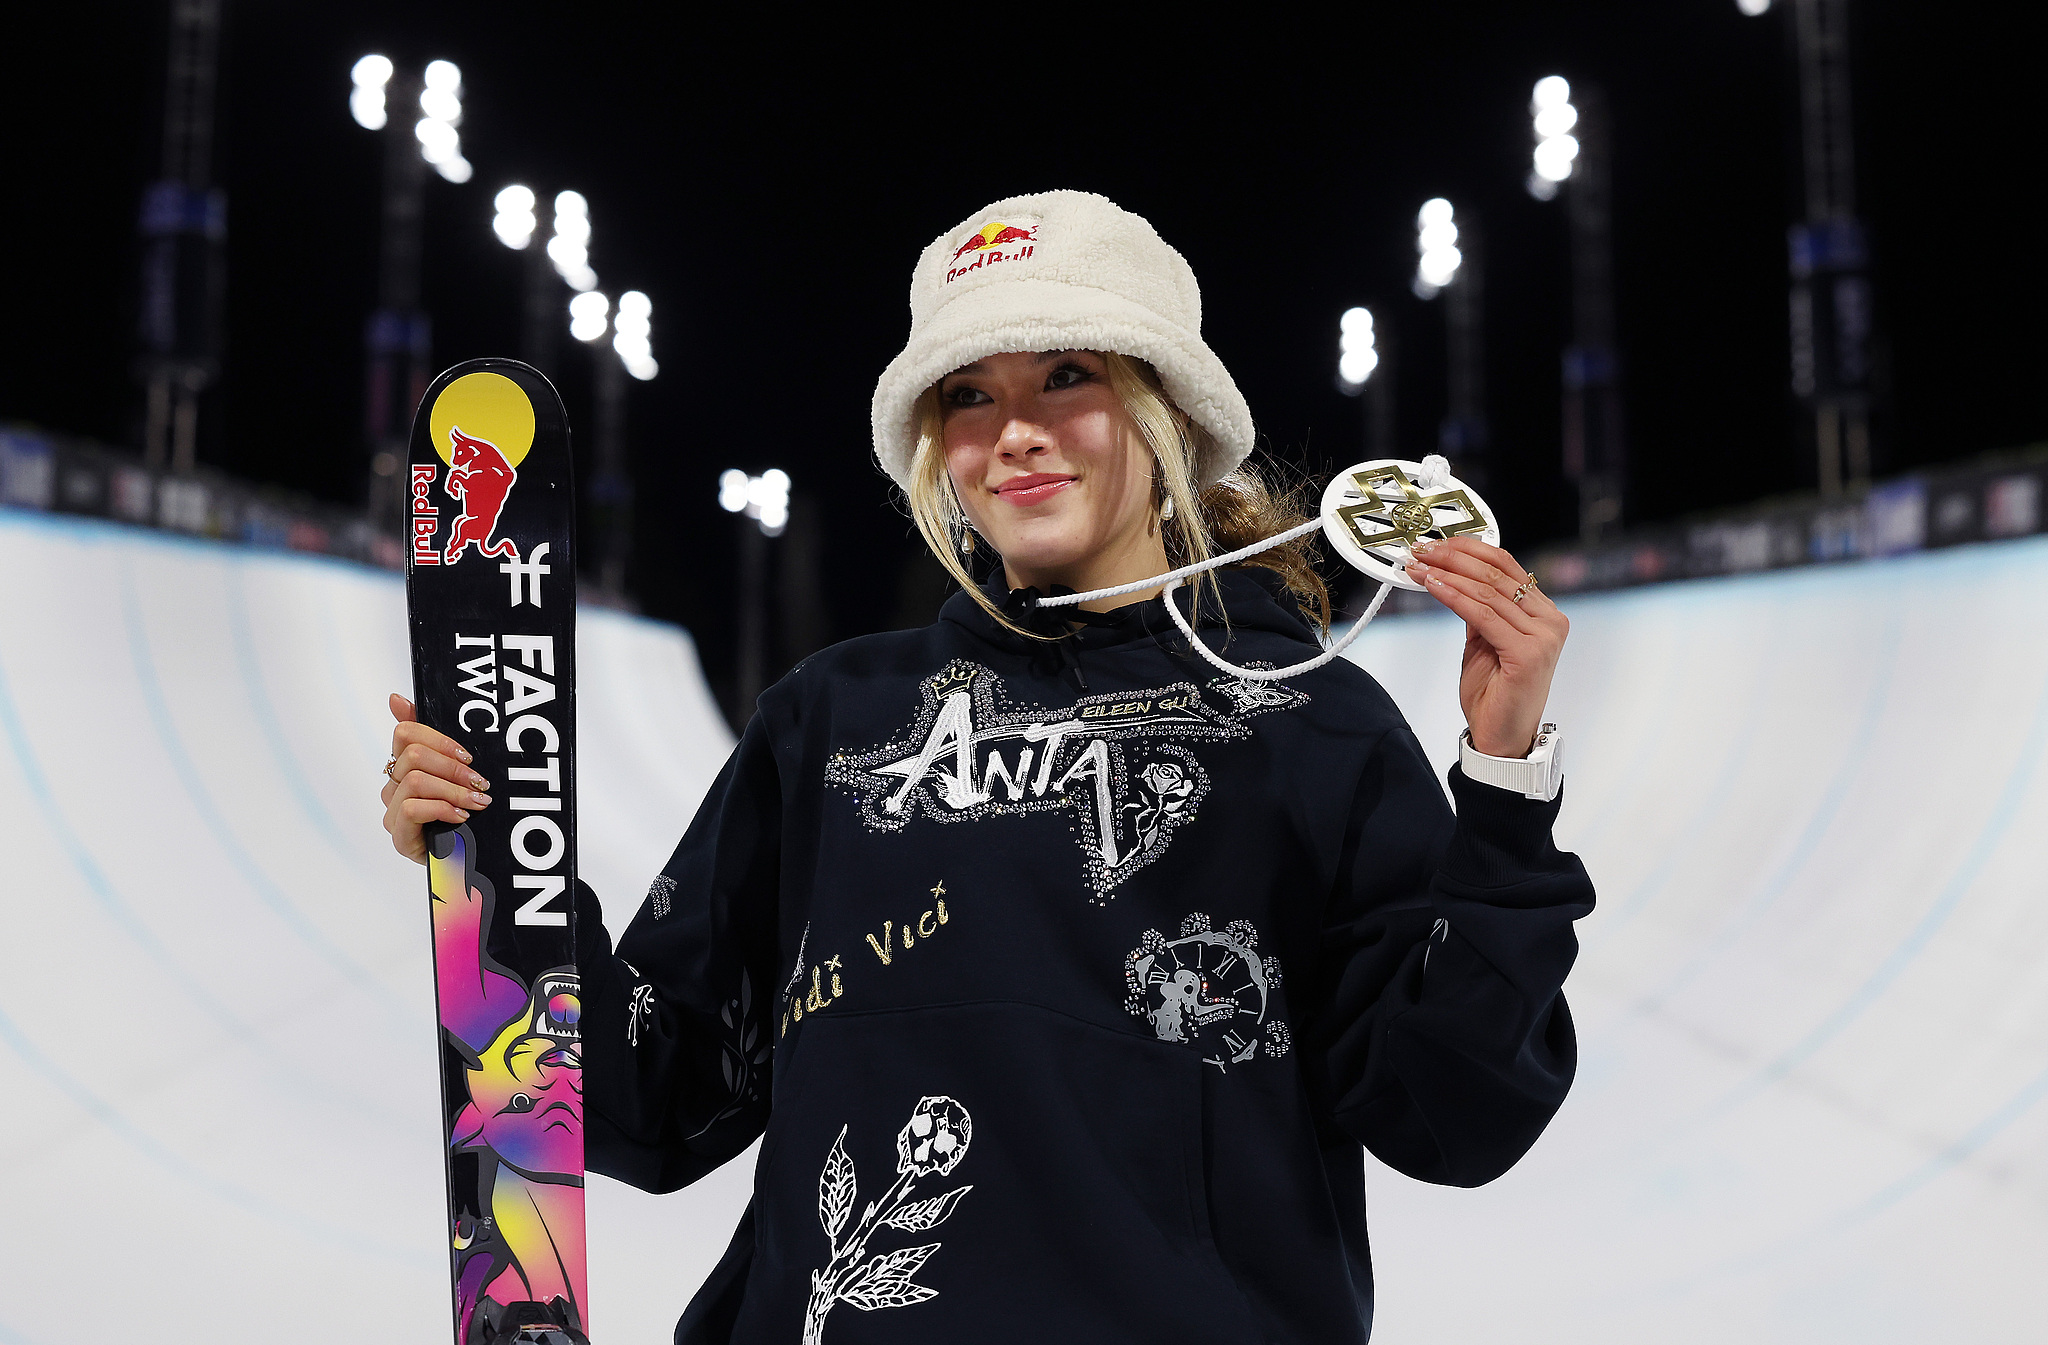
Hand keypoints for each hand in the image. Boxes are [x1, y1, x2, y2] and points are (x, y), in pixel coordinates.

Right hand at [380, 692, 490, 863]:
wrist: (472, 861)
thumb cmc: (466, 815)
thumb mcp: (458, 774)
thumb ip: (435, 739)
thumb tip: (395, 699)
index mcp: (405, 767)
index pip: (405, 733)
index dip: (438, 739)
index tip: (467, 755)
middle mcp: (393, 788)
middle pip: (412, 756)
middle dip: (453, 767)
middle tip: (480, 782)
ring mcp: (393, 813)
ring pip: (414, 781)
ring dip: (453, 790)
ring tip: (476, 802)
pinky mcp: (400, 837)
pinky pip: (413, 808)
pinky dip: (442, 809)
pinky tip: (461, 817)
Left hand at [1405, 537, 1567, 758]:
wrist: (1501, 737)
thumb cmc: (1494, 692)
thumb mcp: (1483, 640)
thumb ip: (1479, 608)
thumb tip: (1452, 573)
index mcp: (1544, 613)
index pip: (1507, 566)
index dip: (1469, 549)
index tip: (1436, 543)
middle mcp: (1550, 621)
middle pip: (1497, 574)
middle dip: (1453, 558)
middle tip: (1421, 550)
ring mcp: (1544, 637)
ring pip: (1488, 592)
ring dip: (1447, 574)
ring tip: (1418, 567)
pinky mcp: (1529, 654)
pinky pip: (1483, 615)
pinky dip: (1453, 597)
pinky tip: (1432, 586)